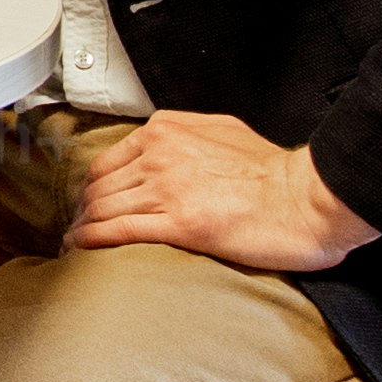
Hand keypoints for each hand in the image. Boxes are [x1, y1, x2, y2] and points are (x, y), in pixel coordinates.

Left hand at [63, 111, 374, 276]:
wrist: (306, 199)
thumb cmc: (275, 173)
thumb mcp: (224, 133)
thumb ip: (187, 137)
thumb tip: (166, 147)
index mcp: (168, 131)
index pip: (110, 160)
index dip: (94, 187)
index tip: (90, 203)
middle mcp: (160, 154)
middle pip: (99, 186)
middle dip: (82, 210)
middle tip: (77, 229)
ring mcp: (167, 188)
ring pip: (103, 208)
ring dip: (82, 229)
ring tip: (75, 244)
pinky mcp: (178, 224)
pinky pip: (118, 231)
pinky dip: (93, 241)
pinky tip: (81, 250)